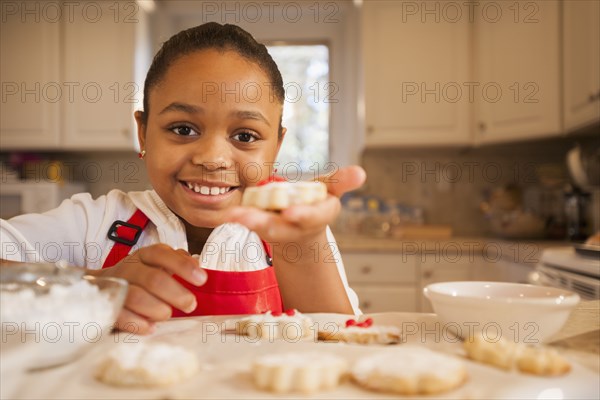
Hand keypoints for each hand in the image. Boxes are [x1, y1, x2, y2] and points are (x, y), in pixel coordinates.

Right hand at [91, 244, 206, 334]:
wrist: (99, 287)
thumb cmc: (139, 276)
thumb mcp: (158, 264)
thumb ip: (178, 261)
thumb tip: (196, 263)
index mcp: (145, 256)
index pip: (162, 254)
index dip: (183, 266)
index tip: (202, 280)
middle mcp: (129, 268)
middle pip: (153, 279)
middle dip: (176, 294)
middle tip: (190, 305)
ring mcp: (115, 286)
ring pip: (136, 296)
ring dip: (156, 308)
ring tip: (168, 315)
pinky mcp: (105, 305)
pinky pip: (119, 315)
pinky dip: (137, 323)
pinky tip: (150, 328)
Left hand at [224, 166, 365, 244]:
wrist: (302, 232)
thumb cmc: (317, 205)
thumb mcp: (331, 192)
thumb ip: (342, 182)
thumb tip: (361, 173)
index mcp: (319, 217)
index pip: (314, 217)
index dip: (303, 216)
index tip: (291, 213)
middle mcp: (299, 227)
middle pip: (285, 227)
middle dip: (269, 224)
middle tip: (252, 219)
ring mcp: (280, 230)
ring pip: (265, 228)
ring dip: (251, 223)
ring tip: (236, 216)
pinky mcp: (263, 228)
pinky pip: (252, 223)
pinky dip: (241, 219)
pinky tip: (229, 214)